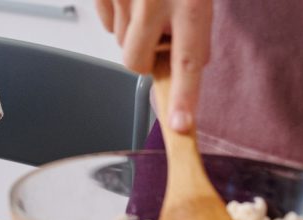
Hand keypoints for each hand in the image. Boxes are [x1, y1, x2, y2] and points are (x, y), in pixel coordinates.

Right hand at [95, 0, 212, 131]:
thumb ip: (196, 31)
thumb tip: (189, 68)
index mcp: (189, 4)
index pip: (187, 63)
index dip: (183, 97)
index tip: (180, 125)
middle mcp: (153, 2)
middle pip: (137, 64)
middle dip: (146, 58)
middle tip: (159, 34)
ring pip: (121, 43)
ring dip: (135, 33)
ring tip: (150, 3)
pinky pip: (106, 23)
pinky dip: (119, 15)